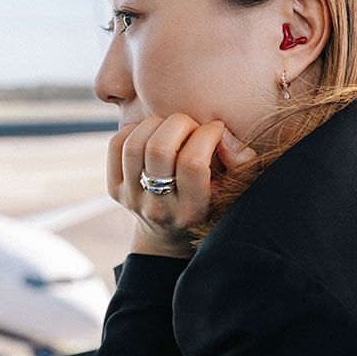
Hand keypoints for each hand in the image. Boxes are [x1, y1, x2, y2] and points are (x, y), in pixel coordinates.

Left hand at [107, 114, 256, 258]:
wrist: (170, 232)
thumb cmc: (213, 201)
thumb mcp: (236, 187)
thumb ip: (242, 160)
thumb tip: (221, 132)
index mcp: (192, 210)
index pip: (193, 163)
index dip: (207, 135)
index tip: (216, 130)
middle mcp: (159, 208)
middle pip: (159, 149)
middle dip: (180, 123)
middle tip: (192, 126)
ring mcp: (132, 199)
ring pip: (135, 144)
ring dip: (157, 123)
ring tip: (172, 128)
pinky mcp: (114, 189)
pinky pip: (116, 145)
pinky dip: (134, 129)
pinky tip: (152, 134)